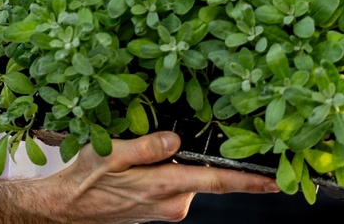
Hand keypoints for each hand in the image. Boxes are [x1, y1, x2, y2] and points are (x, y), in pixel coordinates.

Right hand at [40, 131, 278, 223]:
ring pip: (188, 178)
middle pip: (205, 175)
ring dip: (183, 163)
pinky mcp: (160, 209)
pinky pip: (176, 185)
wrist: (66, 208)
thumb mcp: (110, 154)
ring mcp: (167, 209)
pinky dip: (171, 171)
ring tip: (148, 151)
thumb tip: (176, 139)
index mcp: (163, 187)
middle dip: (210, 158)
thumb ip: (146, 146)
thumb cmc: (84, 179)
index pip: (217, 182)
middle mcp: (172, 203)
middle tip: (206, 134)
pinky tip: (144, 164)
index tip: (277, 180)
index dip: (250, 181)